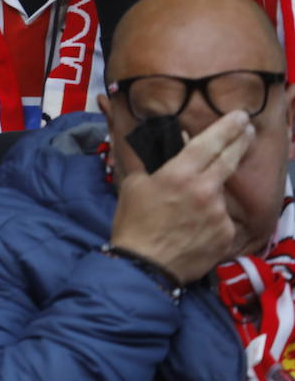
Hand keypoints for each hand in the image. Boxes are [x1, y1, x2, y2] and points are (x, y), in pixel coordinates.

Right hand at [111, 110, 253, 284]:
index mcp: (179, 174)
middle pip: (230, 158)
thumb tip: (162, 144)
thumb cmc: (133, 223)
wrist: (144, 266)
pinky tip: (196, 227)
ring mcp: (219, 213)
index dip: (227, 126)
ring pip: (222, 192)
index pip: (210, 142)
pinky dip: (212, 218)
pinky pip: (222, 218)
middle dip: (240, 140)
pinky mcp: (226, 234)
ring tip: (192, 205)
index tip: (240, 115)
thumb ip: (151, 162)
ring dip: (214, 190)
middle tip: (248, 129)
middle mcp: (205, 190)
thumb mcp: (133, 184)